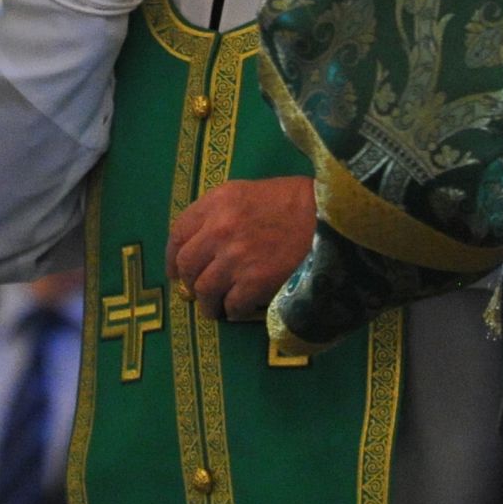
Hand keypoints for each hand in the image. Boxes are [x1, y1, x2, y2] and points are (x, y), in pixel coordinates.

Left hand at [165, 177, 314, 320]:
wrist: (329, 216)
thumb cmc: (292, 200)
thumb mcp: (246, 192)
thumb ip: (219, 213)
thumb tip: (202, 242)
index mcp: (216, 202)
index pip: (178, 233)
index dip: (173, 256)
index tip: (175, 270)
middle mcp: (219, 229)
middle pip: (187, 264)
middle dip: (188, 282)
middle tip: (196, 292)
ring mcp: (236, 257)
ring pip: (204, 289)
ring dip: (207, 304)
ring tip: (215, 309)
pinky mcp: (256, 281)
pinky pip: (232, 305)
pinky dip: (233, 311)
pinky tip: (240, 310)